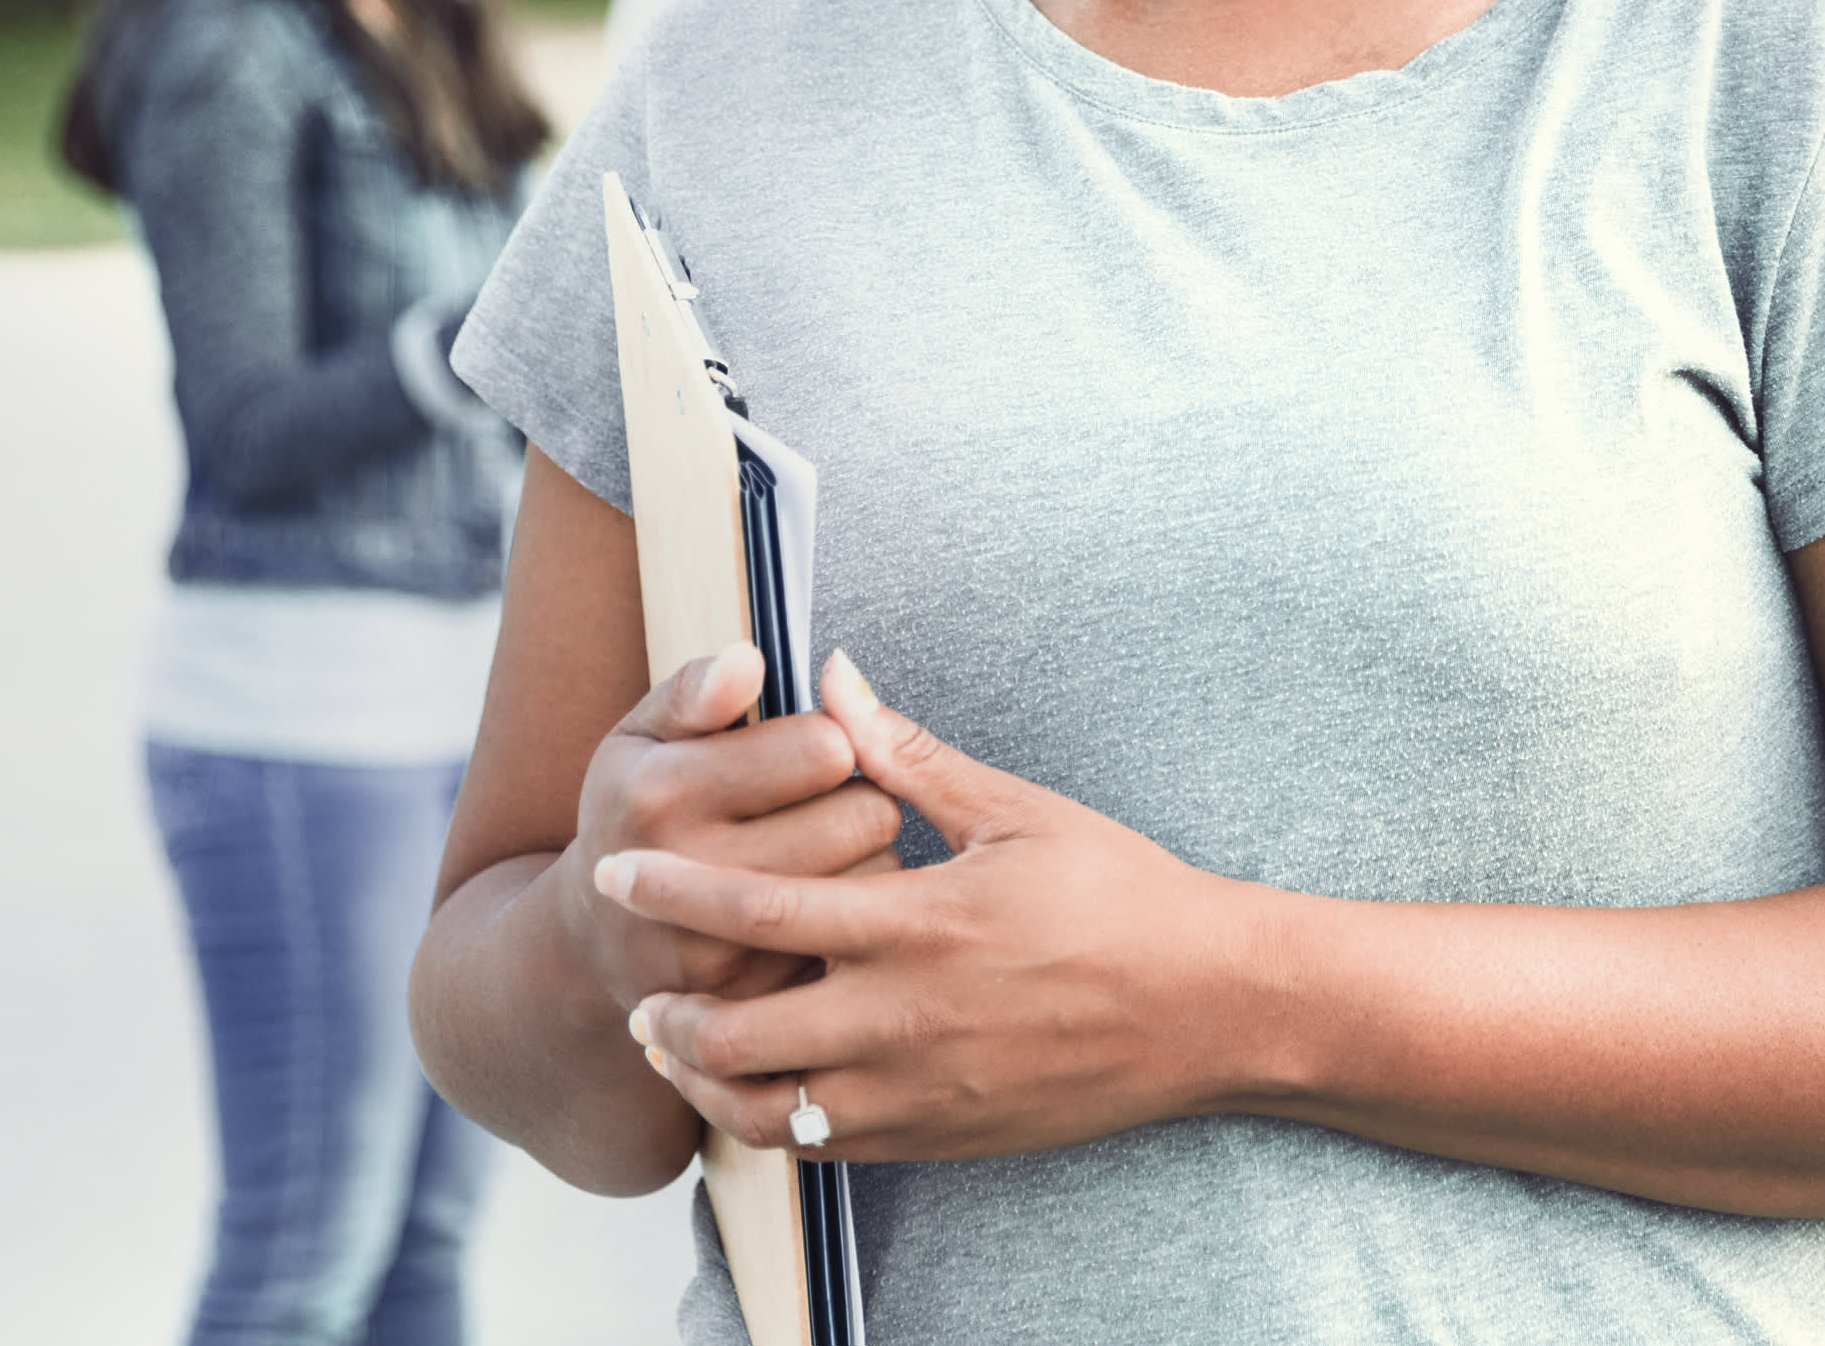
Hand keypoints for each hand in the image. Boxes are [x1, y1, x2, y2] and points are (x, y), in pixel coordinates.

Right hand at [564, 647, 904, 1022]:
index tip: (813, 750)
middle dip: (864, 797)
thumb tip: (749, 660)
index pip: (825, 746)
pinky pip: (859, 944)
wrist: (598, 942)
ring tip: (823, 853)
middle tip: (828, 803)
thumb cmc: (638, 813)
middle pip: (865, 813)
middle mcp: (686, 876)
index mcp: (660, 793)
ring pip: (877, 880)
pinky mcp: (756, 1004)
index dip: (835, 739)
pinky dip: (854, 925)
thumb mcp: (642, 736)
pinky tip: (817, 911)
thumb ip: (695, 690)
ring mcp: (721, 950)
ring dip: (870, 861)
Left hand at [606, 649, 1255, 1162]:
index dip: (676, 886)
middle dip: (670, 1012)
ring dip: (707, 1081)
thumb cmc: (1120, 896)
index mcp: (921, 923)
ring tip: (679, 1045)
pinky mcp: (941, 1137)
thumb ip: (907, 754)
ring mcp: (922, 1091)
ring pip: (770, 1111)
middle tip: (637, 985)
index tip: (615, 867)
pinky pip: (826, 1146)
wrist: (1209, 1009)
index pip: (762, 903)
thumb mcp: (1016, 812)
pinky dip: (773, 1120)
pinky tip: (759, 1087)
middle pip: (740, 1033)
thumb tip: (831, 678)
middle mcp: (909, 1018)